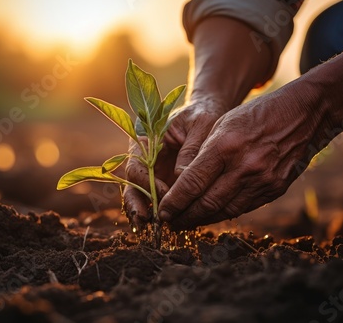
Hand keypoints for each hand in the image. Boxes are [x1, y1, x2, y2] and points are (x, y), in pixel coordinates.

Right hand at [123, 101, 227, 229]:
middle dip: (136, 204)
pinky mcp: (166, 182)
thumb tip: (183, 178)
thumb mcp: (201, 125)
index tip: (166, 194)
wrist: (209, 113)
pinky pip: (160, 200)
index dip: (148, 183)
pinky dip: (165, 212)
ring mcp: (154, 172)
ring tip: (155, 229)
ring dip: (146, 213)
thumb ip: (191, 149)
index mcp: (146, 140)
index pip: (138, 166)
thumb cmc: (203, 115)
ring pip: (143, 195)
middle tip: (144, 221)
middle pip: (133, 184)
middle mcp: (145, 158)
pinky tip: (174, 224)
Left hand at [158, 85, 323, 229]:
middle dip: (185, 216)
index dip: (174, 202)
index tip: (163, 212)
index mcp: (226, 145)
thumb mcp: (223, 123)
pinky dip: (224, 213)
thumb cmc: (256, 115)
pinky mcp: (275, 189)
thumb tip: (183, 182)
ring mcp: (263, 181)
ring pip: (225, 210)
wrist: (304, 114)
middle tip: (170, 223)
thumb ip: (204, 154)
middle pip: (207, 203)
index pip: (192, 182)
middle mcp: (245, 167)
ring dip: (203, 220)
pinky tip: (212, 215)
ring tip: (187, 222)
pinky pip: (244, 208)